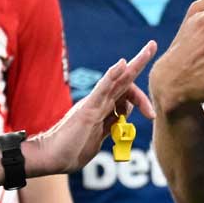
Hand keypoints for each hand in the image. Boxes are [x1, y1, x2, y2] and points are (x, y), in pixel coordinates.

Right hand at [28, 41, 157, 174]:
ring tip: (147, 49)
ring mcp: (94, 104)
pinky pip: (102, 89)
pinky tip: (122, 64)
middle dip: (140, 63)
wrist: (51, 156)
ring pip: (117, 80)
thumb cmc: (71, 150)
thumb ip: (110, 127)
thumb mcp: (98, 138)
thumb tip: (122, 121)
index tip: (152, 115)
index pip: (126, 96)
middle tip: (152, 45)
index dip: (141, 100)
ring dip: (134, 64)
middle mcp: (99, 102)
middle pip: (124, 81)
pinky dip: (112, 75)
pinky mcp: (88, 109)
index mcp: (103, 109)